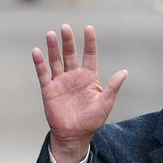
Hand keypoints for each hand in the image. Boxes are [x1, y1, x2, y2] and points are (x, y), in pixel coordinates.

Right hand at [32, 24, 126, 162]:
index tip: (88, 28)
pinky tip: (37, 51)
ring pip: (56, 60)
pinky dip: (40, 63)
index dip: (89, 42)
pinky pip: (43, 73)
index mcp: (89, 78)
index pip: (89, 56)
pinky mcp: (49, 89)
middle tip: (65, 27)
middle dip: (68, 41)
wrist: (75, 135)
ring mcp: (61, 81)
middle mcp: (74, 76)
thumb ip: (113, 87)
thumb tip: (124, 72)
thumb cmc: (93, 120)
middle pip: (70, 54)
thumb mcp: (106, 103)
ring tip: (51, 34)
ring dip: (53, 48)